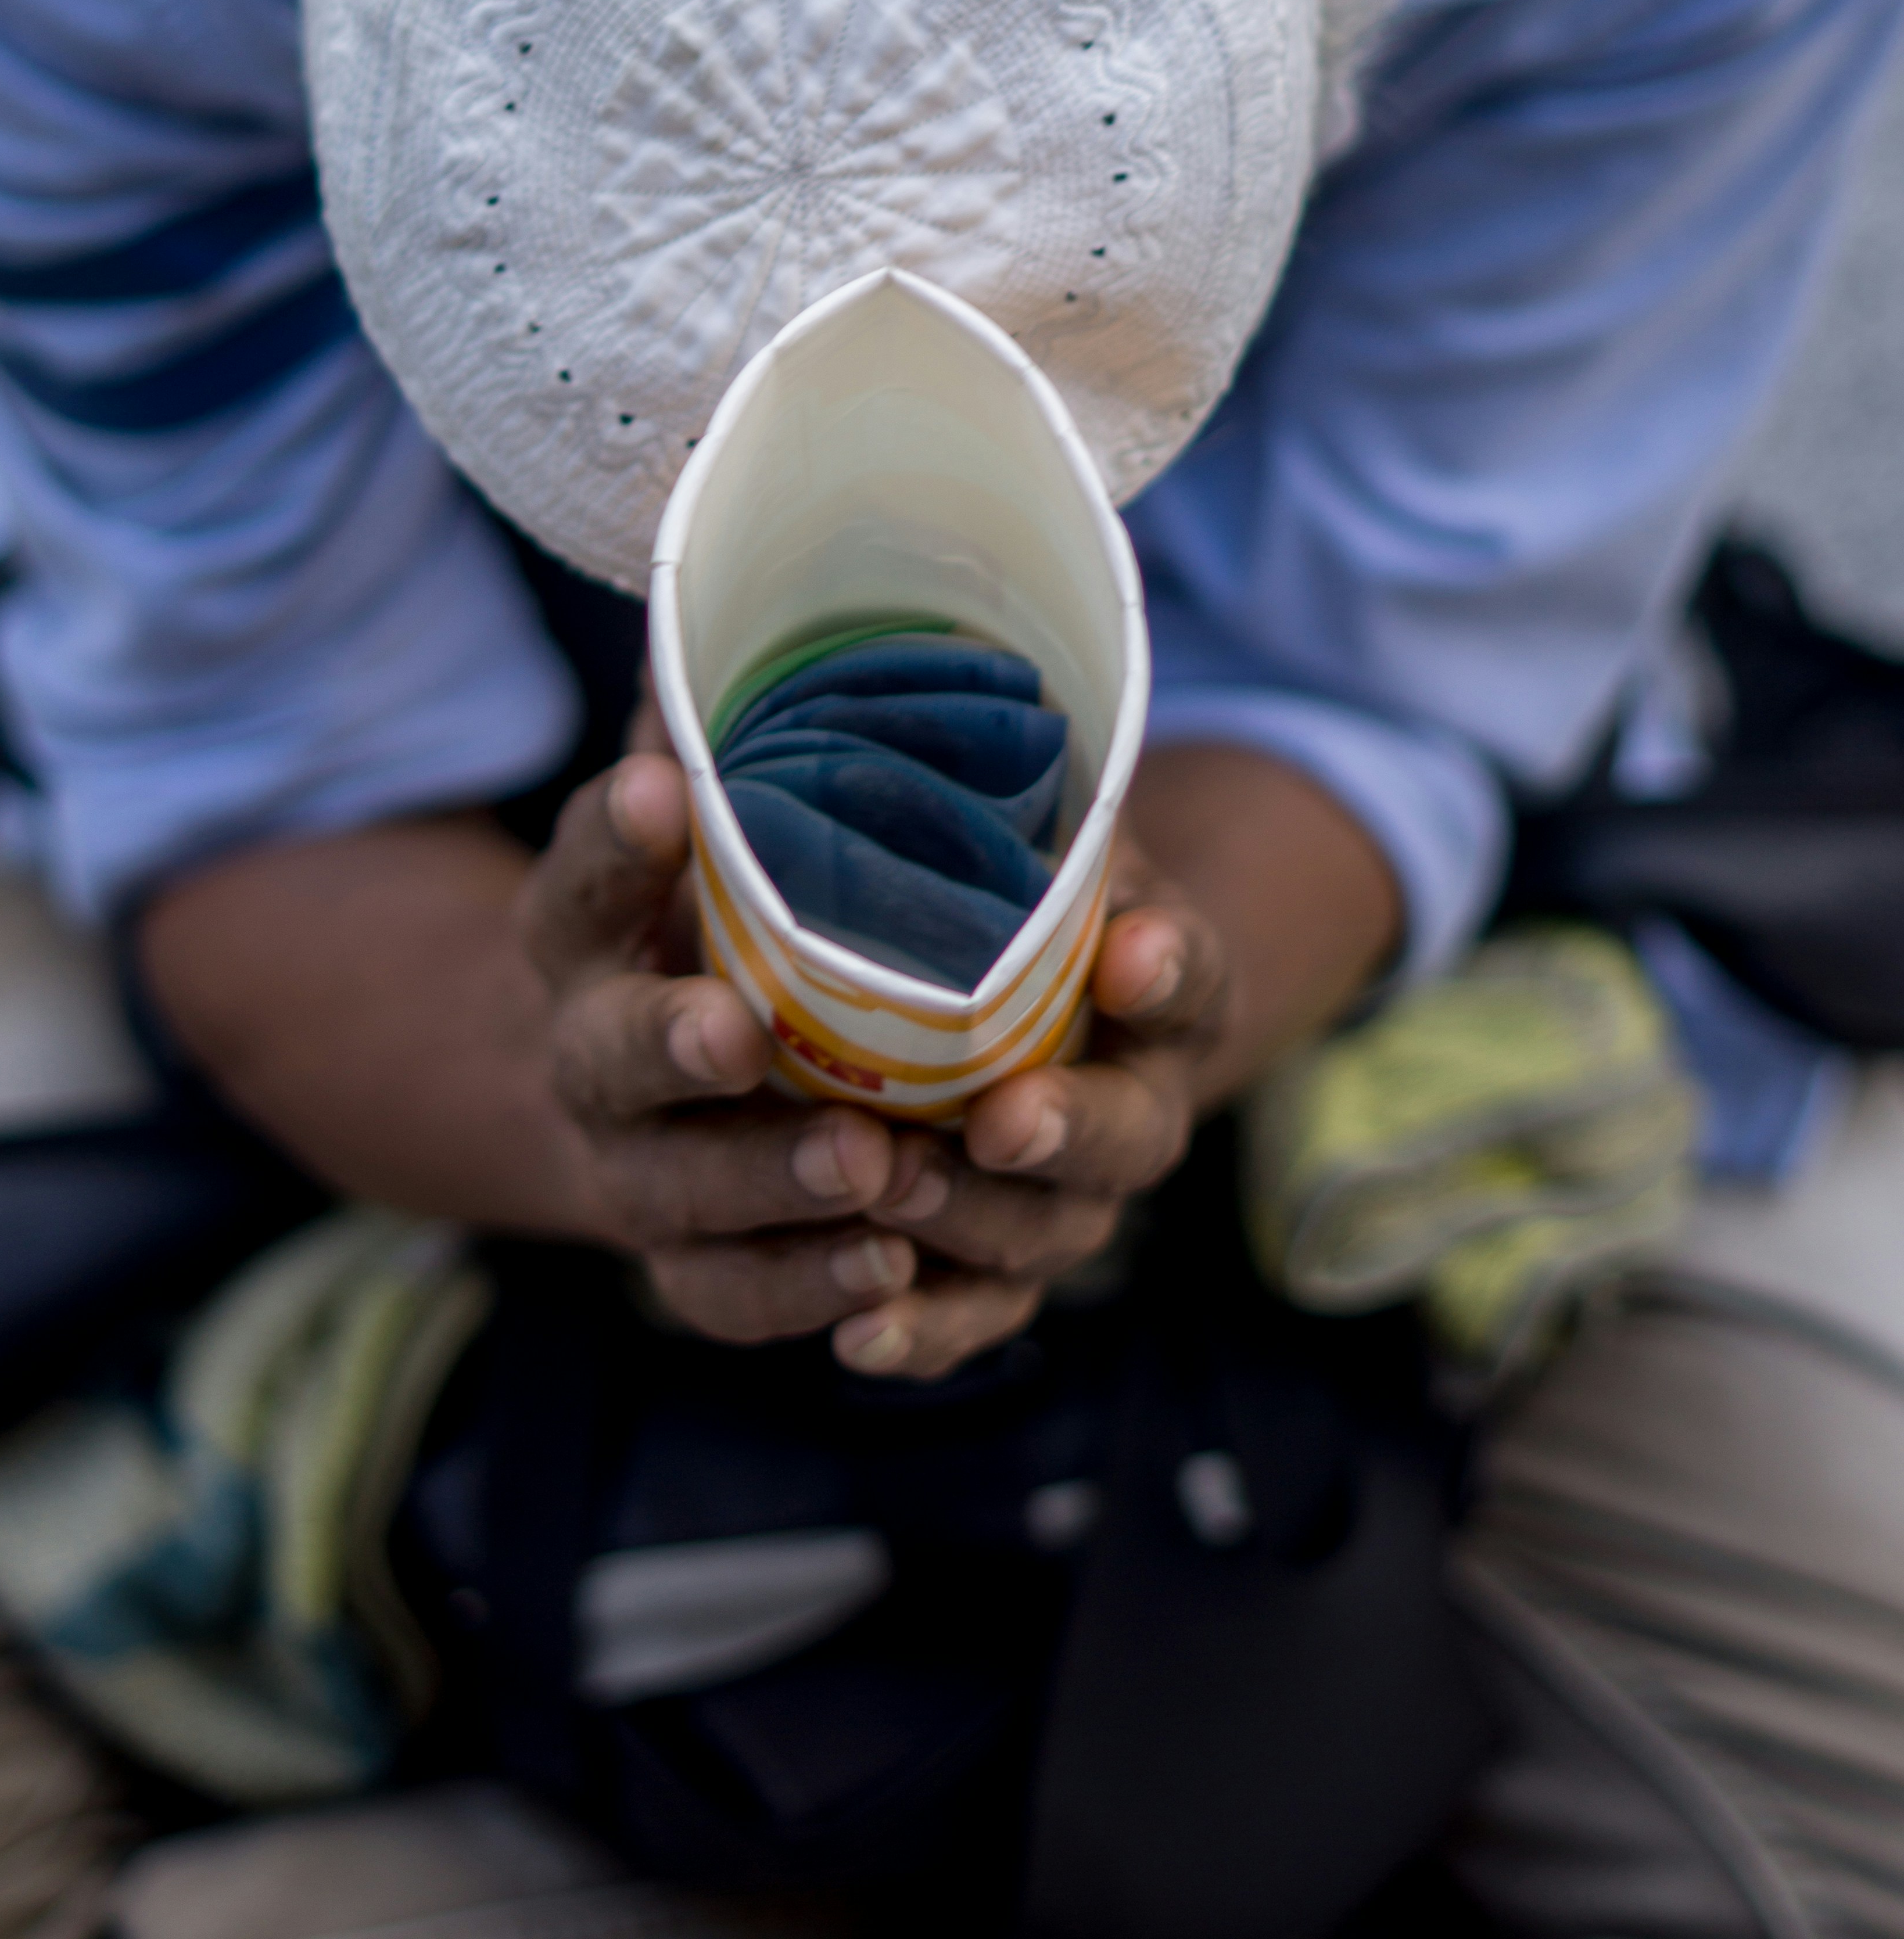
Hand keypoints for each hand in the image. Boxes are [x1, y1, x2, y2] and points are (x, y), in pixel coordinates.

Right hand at [523, 752, 947, 1346]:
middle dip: (668, 1043)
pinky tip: (890, 1273)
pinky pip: (730, 1293)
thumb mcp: (706, 815)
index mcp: (582, 927)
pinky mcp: (686, 1261)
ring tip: (869, 1165)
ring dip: (766, 1184)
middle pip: (608, 1056)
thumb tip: (744, 571)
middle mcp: (589, 1052)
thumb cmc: (715, 910)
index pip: (578, 871)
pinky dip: (805, 1290)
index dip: (612, 834)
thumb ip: (726, 726)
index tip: (660, 787)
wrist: (648, 1081)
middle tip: (738, 1030)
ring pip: (675, 1192)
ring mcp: (631, 1168)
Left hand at [841, 742, 1404, 1380]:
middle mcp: (1129, 1101)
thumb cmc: (995, 878)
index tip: (1133, 952)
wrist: (990, 989)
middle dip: (1061, 1132)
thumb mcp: (1018, 817)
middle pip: (1122, 1140)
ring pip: (1037, 1239)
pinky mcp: (987, 1262)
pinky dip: (919, 1330)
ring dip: (964, 1223)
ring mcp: (1059, 1195)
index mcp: (1157, 981)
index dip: (1169, 971)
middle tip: (992, 1117)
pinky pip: (967, 1314)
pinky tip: (857, 1335)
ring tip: (886, 1193)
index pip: (1190, 977)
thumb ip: (988, 781)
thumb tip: (878, 712)